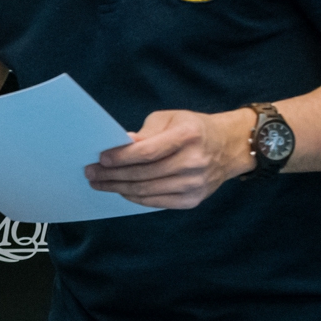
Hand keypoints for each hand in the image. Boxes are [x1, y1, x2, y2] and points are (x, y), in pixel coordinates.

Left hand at [86, 108, 254, 208]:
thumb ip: (146, 132)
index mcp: (188, 136)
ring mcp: (195, 184)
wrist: (229, 146)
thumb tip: (120, 145)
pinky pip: (156, 202)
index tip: (101, 158)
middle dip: (112, 175)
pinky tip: (121, 190)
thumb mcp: (171, 118)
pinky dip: (135, 197)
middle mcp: (193, 162)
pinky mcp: (193, 200)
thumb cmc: (193, 128)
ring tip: (100, 183)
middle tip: (91, 173)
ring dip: (118, 188)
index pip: (147, 152)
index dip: (121, 157)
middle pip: (143, 174)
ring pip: (146, 191)